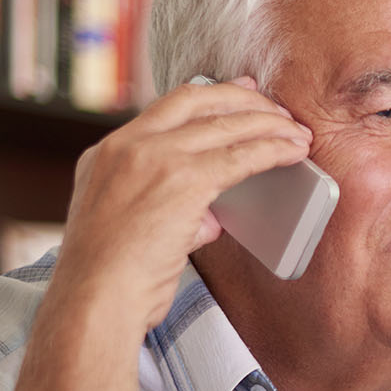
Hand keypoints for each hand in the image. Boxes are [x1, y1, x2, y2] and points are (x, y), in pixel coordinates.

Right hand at [54, 76, 313, 334]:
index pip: (164, 109)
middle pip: (195, 101)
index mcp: (105, 154)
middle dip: (243, 99)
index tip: (237, 91)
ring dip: (268, 124)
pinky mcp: (182, 180)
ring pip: (224, 124)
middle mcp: (125, 146)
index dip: (207, 95)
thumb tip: (209, 216)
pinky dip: (272, 150)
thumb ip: (167, 211)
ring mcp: (152, 157)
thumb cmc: (110, 282)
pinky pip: (240, 156)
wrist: (94, 300)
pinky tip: (294, 152)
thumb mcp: (126, 228)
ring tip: (297, 133)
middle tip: (276, 108)